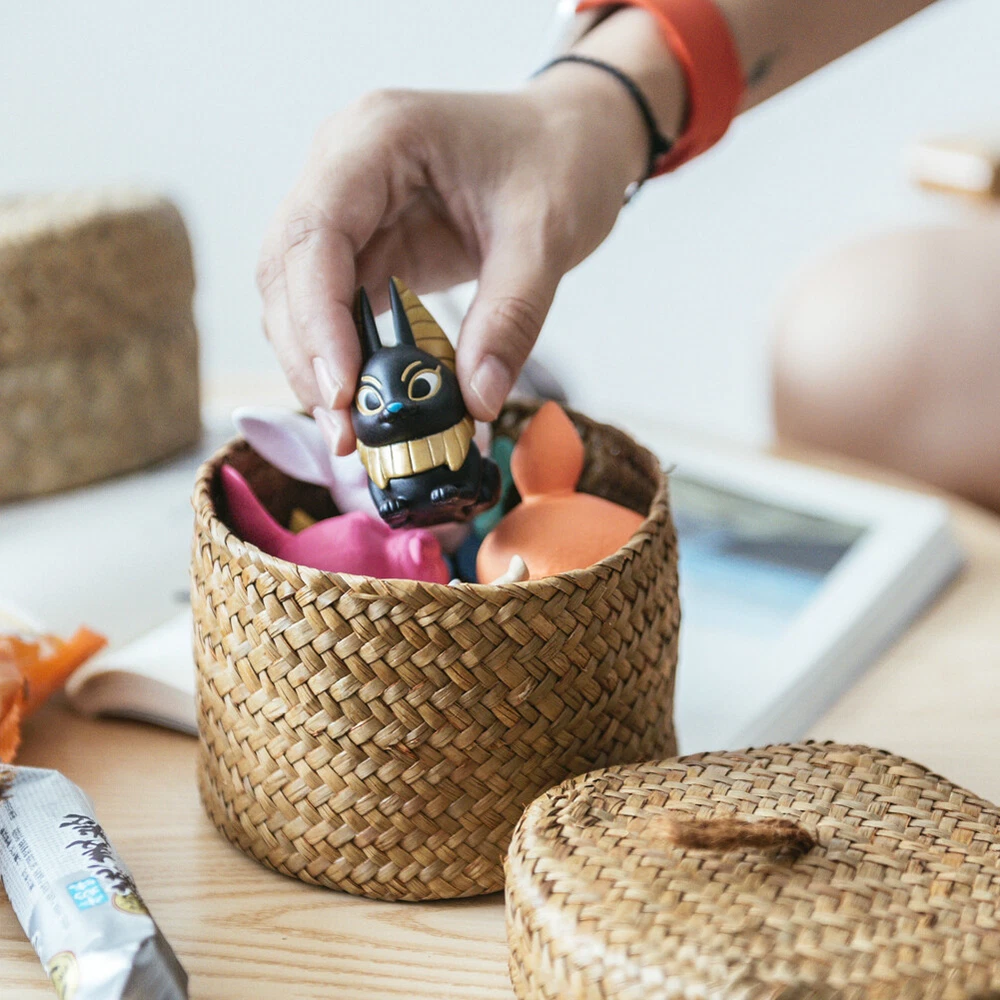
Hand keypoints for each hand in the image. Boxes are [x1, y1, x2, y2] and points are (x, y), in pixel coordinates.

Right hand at [257, 71, 653, 453]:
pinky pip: (332, 306)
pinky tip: (367, 400)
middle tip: (344, 432)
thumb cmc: (559, 159)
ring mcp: (348, 207)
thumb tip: (477, 402)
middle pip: (287, 269)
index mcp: (376, 138)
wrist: (571, 137)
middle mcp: (343, 167)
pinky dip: (344, 356)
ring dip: (317, 363)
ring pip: (297, 294)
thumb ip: (510, 317)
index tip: (342, 391)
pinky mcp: (365, 244)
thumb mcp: (547, 234)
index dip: (317, 318)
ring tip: (353, 430)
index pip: (315, 233)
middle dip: (309, 355)